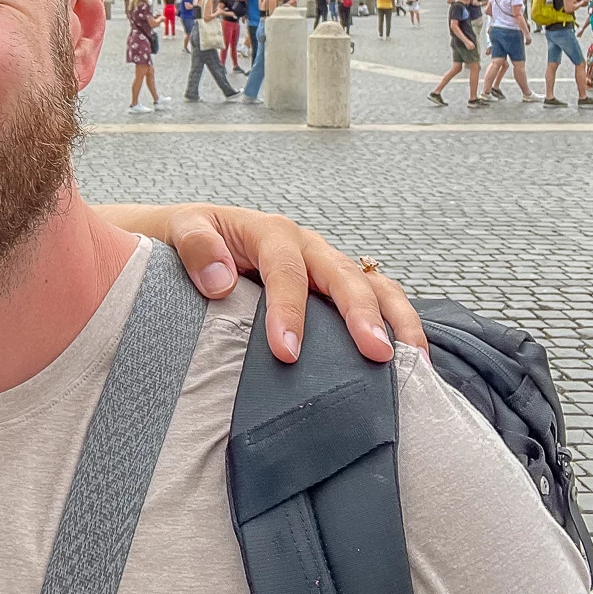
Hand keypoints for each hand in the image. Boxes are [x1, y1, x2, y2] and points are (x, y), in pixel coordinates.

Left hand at [100, 203, 426, 364]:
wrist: (188, 239)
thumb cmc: (184, 241)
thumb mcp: (178, 232)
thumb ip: (195, 248)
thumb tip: (221, 282)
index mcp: (269, 232)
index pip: (286, 270)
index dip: (290, 310)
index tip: (287, 352)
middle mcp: (306, 247)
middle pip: (343, 276)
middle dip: (362, 315)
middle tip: (377, 355)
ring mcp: (326, 267)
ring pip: (373, 285)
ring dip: (396, 318)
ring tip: (414, 361)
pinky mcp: (335, 289)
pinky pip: (376, 300)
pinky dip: (398, 323)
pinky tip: (413, 360)